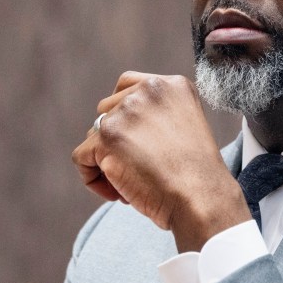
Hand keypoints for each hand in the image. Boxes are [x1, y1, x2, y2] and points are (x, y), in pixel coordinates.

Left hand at [72, 72, 250, 250]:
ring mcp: (124, 112)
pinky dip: (92, 179)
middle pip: (107, 110)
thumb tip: (118, 125)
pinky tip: (117, 193)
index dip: (125, 117)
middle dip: (115, 141)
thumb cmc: (197, 175)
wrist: (201, 198)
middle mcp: (147, 91)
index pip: (127, 86)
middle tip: (137, 168)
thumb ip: (155, 114)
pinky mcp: (106, 137)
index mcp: (170, 85)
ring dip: (105, 161)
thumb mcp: (185, 126)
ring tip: (132, 184)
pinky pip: (81, 157)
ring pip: (93, 135)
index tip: (137, 143)